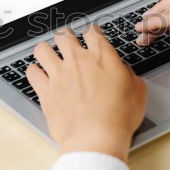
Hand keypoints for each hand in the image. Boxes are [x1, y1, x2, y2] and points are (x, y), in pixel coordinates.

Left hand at [26, 26, 146, 161]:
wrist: (96, 139)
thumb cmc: (118, 118)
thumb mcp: (137, 91)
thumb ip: (127, 73)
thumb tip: (122, 70)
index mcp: (102, 57)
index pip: (92, 31)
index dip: (91, 32)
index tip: (91, 36)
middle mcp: (78, 61)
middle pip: (63, 35)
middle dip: (65, 37)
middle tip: (68, 43)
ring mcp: (59, 75)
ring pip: (43, 49)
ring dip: (46, 51)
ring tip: (50, 57)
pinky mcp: (45, 92)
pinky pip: (32, 72)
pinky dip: (35, 72)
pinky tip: (40, 76)